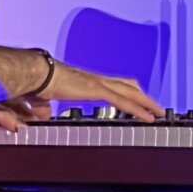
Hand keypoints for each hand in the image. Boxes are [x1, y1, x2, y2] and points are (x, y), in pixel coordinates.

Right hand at [42, 64, 161, 121]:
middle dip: (143, 96)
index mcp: (85, 80)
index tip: (135, 98)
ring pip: (131, 92)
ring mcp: (98, 82)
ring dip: (147, 103)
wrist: (33, 73)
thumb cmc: (34, 83)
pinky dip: (138, 110)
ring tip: (159, 113)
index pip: (113, 84)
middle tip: (155, 106)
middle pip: (128, 85)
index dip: (127, 91)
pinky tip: (148, 118)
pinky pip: (123, 101)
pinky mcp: (97, 89)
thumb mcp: (41, 99)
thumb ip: (44, 107)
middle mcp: (95, 78)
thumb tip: (42, 114)